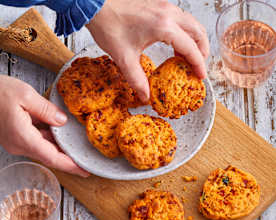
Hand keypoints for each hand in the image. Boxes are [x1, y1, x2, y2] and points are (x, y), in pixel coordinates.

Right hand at [0, 76, 88, 176]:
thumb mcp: (25, 96)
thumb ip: (47, 110)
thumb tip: (63, 121)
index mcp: (23, 137)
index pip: (52, 157)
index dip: (71, 165)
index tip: (85, 170)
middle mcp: (20, 144)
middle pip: (50, 155)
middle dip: (69, 158)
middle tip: (86, 159)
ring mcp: (17, 141)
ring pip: (45, 148)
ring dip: (60, 147)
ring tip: (77, 144)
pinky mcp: (16, 136)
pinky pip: (38, 140)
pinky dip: (50, 138)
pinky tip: (61, 131)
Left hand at [86, 0, 208, 101]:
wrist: (96, 5)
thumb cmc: (108, 25)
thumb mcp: (124, 58)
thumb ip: (137, 79)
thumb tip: (146, 95)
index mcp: (163, 27)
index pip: (190, 48)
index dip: (198, 64)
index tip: (200, 76)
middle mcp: (169, 14)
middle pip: (198, 32)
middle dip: (202, 51)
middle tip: (197, 66)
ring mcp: (165, 6)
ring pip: (191, 23)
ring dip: (194, 40)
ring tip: (187, 56)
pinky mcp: (159, 4)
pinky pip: (181, 18)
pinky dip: (185, 32)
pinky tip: (175, 42)